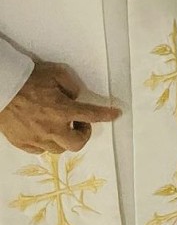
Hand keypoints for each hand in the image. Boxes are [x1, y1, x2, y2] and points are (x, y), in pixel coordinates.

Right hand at [0, 61, 120, 154]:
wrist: (1, 89)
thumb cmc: (28, 79)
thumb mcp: (57, 73)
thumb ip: (72, 86)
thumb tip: (76, 97)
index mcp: (62, 110)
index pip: (92, 115)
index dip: (106, 115)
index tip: (116, 114)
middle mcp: (51, 128)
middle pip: (77, 143)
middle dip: (84, 134)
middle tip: (79, 123)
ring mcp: (35, 138)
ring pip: (58, 149)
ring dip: (64, 139)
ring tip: (60, 126)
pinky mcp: (21, 143)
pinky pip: (40, 150)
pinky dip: (47, 143)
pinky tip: (45, 132)